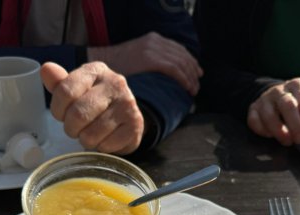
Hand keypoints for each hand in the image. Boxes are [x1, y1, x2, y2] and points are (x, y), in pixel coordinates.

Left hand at [40, 61, 144, 154]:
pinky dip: (101, 148)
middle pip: (78, 114)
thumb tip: (46, 69)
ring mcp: (127, 105)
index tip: (62, 115)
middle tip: (75, 129)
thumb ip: (60, 83)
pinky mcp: (135, 126)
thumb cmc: (96, 104)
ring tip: (90, 134)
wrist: (127, 118)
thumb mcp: (77, 90)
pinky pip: (106, 145)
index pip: (65, 91)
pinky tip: (104, 139)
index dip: (58, 110)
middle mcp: (115, 83)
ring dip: (85, 140)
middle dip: (71, 128)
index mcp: (96, 71)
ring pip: (91, 134)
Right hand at [88, 31, 202, 95]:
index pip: (178, 49)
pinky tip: (187, 87)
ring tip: (193, 90)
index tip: (196, 74)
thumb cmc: (117, 69)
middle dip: (193, 71)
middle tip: (196, 85)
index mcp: (153, 40)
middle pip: (182, 55)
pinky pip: (174, 68)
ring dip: (190, 77)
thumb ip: (151, 62)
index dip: (190, 62)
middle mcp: (155, 42)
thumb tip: (165, 75)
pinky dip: (184, 78)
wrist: (102, 65)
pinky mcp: (151, 59)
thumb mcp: (136, 59)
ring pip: (181, 62)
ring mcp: (153, 49)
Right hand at [247, 78, 299, 145]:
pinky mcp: (252, 109)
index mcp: (296, 86)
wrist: (272, 99)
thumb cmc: (294, 105)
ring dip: (279, 131)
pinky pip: (254, 121)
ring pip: (269, 115)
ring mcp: (264, 99)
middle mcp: (279, 90)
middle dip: (295, 125)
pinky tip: (271, 136)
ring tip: (287, 141)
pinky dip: (263, 131)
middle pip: (287, 106)